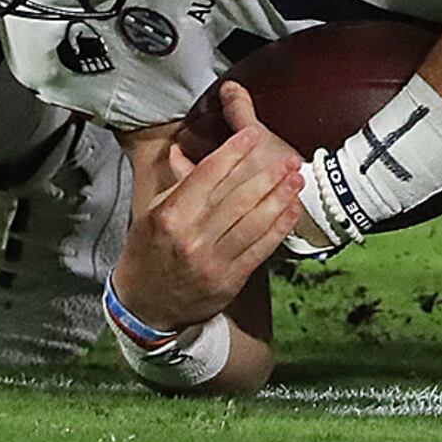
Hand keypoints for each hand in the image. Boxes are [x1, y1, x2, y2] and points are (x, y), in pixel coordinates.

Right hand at [116, 90, 303, 333]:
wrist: (144, 306)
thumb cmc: (148, 253)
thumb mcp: (152, 215)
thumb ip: (176, 186)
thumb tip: (184, 152)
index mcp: (170, 215)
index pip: (208, 174)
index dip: (234, 152)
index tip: (253, 135)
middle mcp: (192, 237)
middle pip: (239, 197)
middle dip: (269, 174)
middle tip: (289, 157)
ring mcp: (212, 260)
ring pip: (255, 222)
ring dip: (280, 198)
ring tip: (296, 179)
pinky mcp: (229, 280)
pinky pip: (261, 249)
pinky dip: (280, 228)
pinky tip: (292, 210)